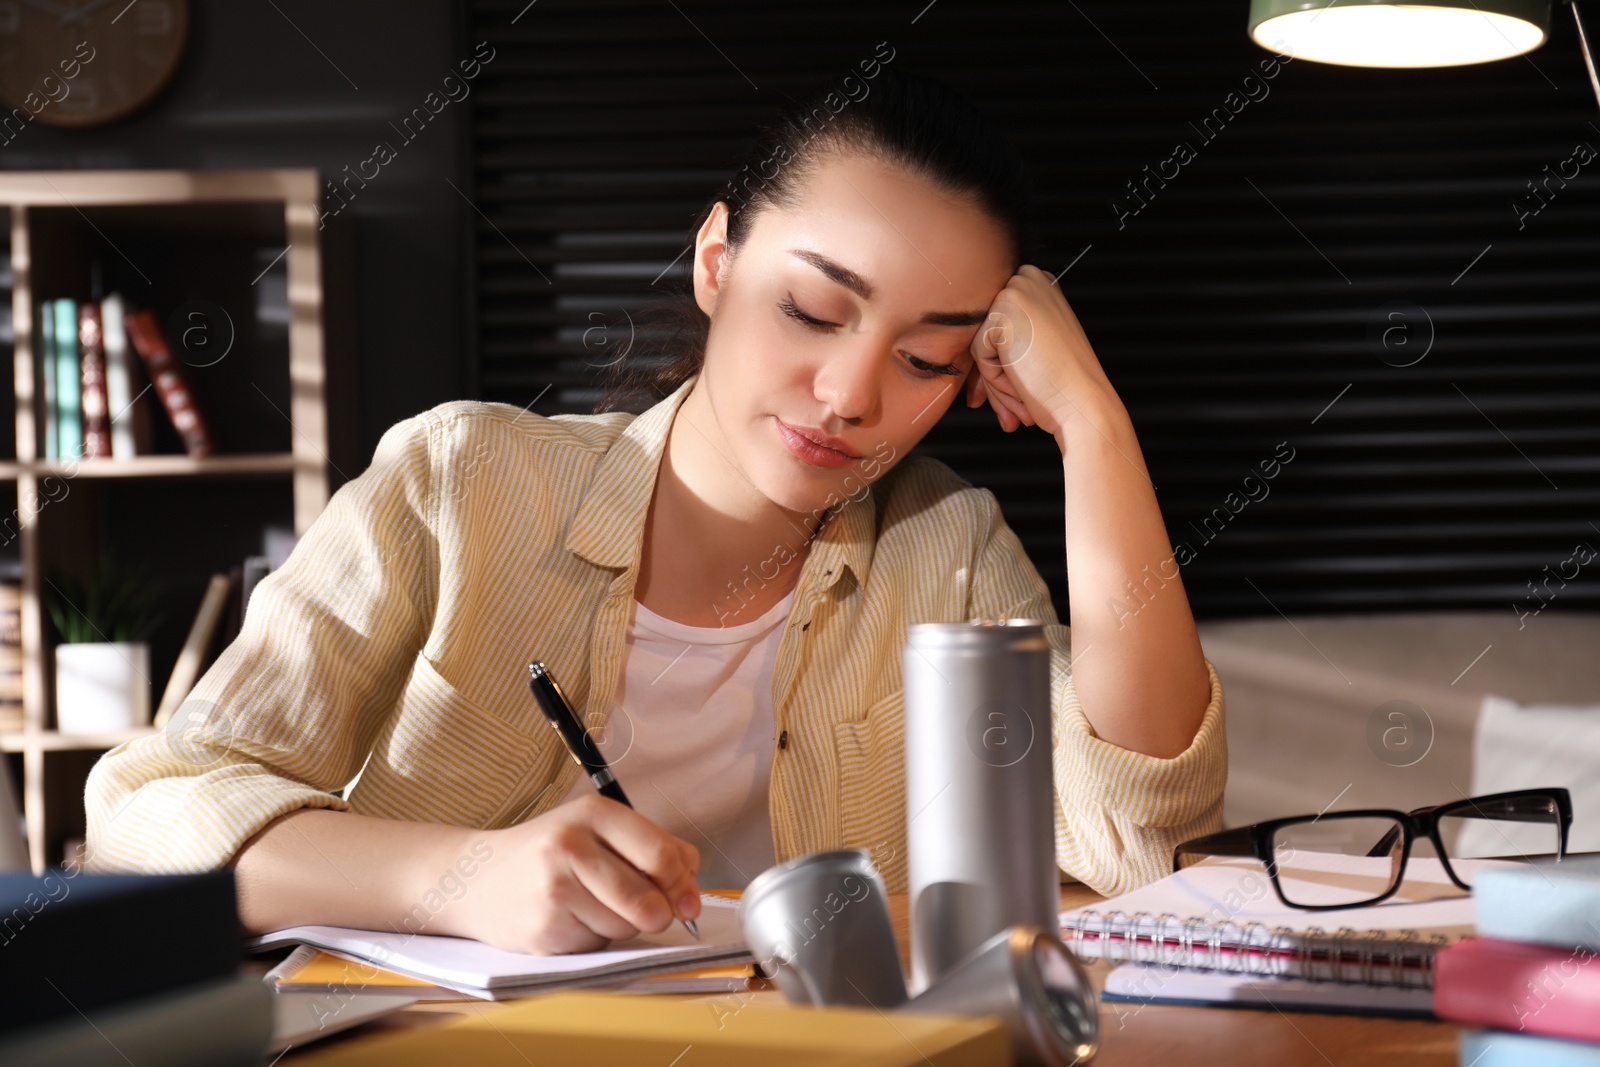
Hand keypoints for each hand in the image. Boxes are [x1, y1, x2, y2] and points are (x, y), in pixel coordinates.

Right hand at [457, 793, 701, 954]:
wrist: (476, 879)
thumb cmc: (547, 855)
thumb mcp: (597, 832)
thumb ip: (651, 849)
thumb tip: (690, 888)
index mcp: (594, 814)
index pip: (661, 854)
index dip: (683, 885)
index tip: (688, 901)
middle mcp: (571, 845)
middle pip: (648, 899)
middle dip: (657, 914)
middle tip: (646, 911)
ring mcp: (554, 887)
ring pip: (626, 926)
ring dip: (621, 926)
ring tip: (591, 905)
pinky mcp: (544, 926)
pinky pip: (597, 944)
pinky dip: (594, 939)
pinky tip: (570, 919)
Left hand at [965, 264, 1121, 444]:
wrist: (1084, 403)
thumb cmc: (1066, 385)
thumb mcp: (1035, 348)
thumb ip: (1007, 339)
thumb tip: (968, 353)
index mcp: (1040, 284)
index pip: (999, 325)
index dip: (1001, 364)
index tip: (1014, 393)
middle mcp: (1028, 279)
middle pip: (987, 333)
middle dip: (995, 377)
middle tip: (1013, 413)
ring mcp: (1015, 292)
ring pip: (981, 345)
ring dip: (997, 383)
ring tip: (1025, 401)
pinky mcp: (1002, 312)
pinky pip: (979, 353)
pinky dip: (995, 379)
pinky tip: (1023, 386)